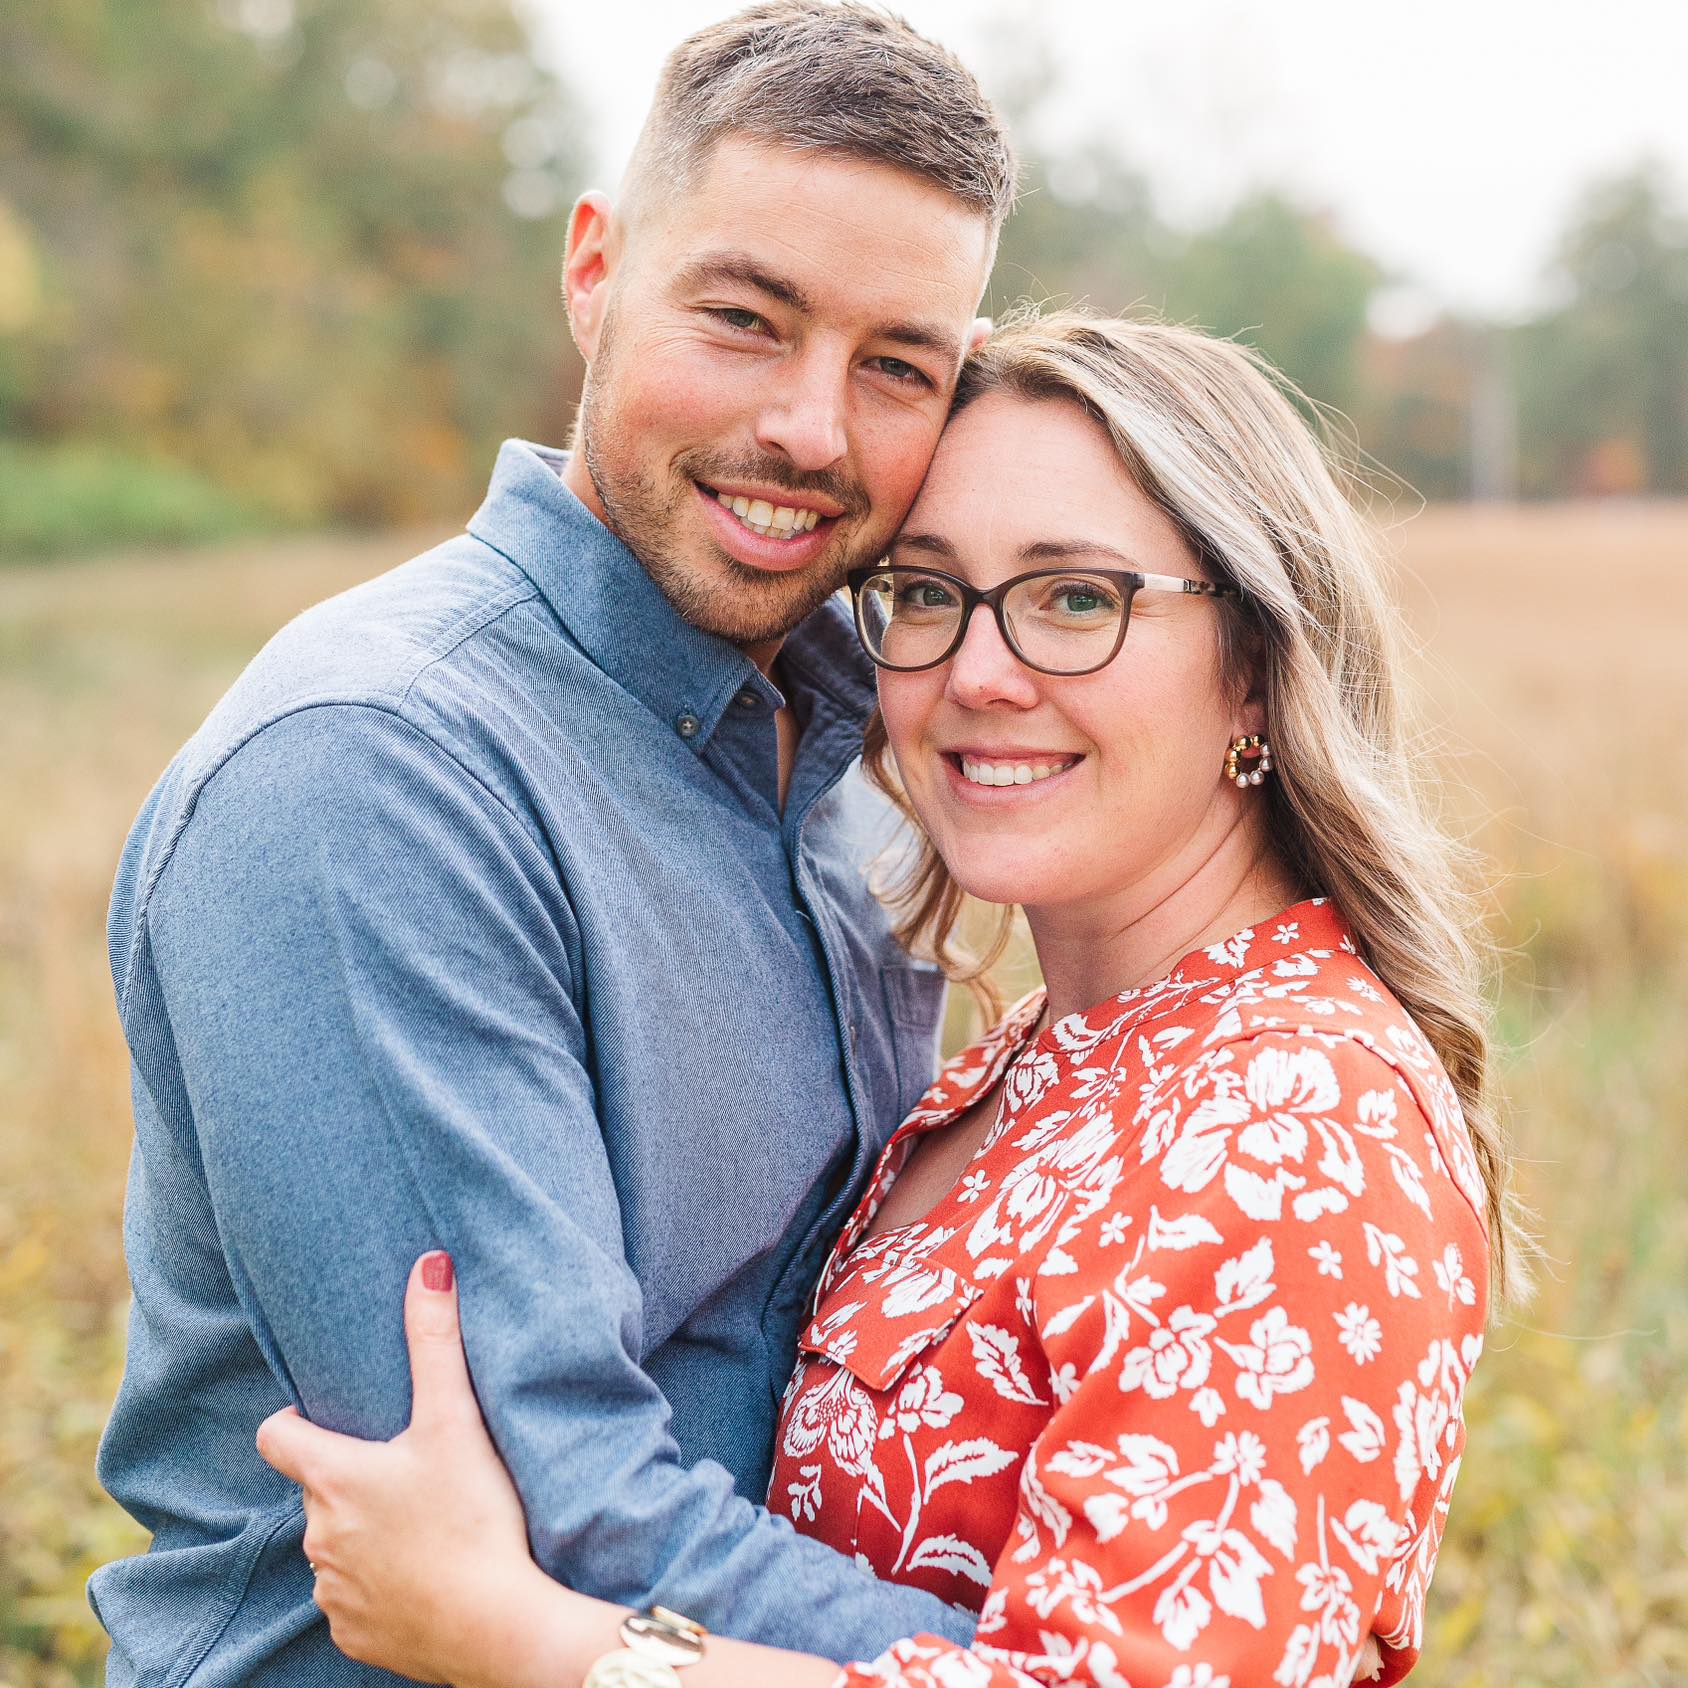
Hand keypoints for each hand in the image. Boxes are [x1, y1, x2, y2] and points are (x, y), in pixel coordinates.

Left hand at [256, 1252, 540, 1682]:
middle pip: (317, 1491)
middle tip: (406, 1469)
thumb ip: (436, 1339)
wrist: (496, 1624)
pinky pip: (352, 1600)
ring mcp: (332, 1589)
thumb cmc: (473, 1516)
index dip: (294, 1421)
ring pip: (334, 1546)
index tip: (326, 1416)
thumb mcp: (456, 1419)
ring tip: (422, 1524)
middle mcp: (317, 1535)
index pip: (276, 1436)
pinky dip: (378, 1584)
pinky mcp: (352, 1634)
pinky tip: (423, 1575)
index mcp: (333, 1478)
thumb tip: (429, 1264)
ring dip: (364, 1533)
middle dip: (350, 1479)